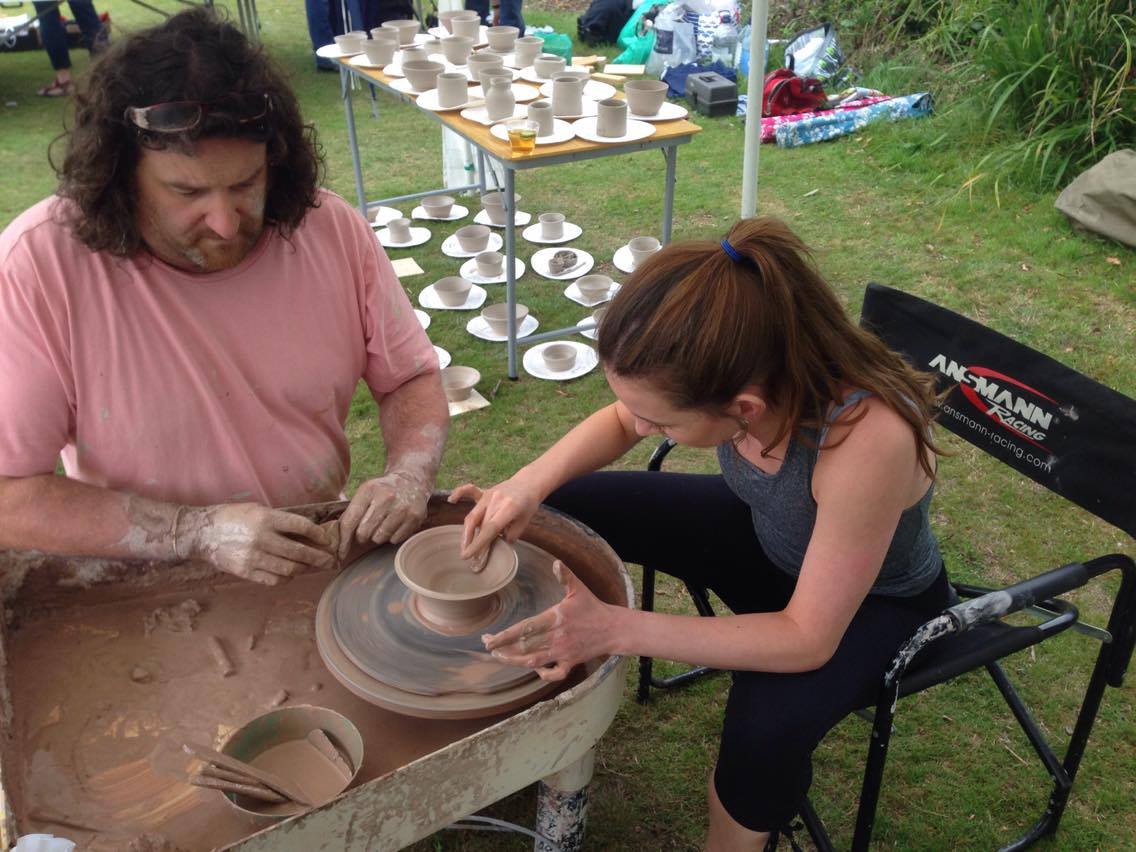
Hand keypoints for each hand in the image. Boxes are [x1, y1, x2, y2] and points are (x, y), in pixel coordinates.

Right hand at [183, 503, 336, 585]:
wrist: (202, 533)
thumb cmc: (232, 517)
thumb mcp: (257, 510)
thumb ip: (280, 521)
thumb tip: (307, 533)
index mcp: (266, 518)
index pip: (301, 526)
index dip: (318, 535)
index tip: (327, 540)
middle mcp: (261, 538)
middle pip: (299, 551)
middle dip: (318, 557)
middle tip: (330, 561)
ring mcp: (253, 557)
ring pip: (289, 568)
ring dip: (303, 568)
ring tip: (310, 567)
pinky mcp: (245, 572)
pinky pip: (273, 579)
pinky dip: (286, 578)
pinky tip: (289, 573)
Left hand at [338, 470, 429, 558]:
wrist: (412, 480)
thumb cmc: (383, 490)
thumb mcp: (365, 492)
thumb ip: (352, 512)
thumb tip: (339, 539)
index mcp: (369, 489)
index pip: (350, 520)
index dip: (343, 540)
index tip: (340, 554)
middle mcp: (386, 497)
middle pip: (364, 532)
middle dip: (363, 535)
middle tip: (368, 528)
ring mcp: (402, 507)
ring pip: (380, 538)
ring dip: (379, 535)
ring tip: (384, 523)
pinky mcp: (415, 516)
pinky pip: (395, 539)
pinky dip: (393, 536)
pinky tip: (396, 523)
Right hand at [448, 476, 542, 562]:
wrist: (528, 483)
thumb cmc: (528, 505)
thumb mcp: (524, 523)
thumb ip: (509, 535)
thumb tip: (494, 546)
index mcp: (509, 508)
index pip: (490, 528)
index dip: (478, 543)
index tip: (468, 556)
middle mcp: (496, 499)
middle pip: (480, 524)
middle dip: (472, 543)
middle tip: (469, 559)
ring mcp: (489, 494)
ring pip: (473, 515)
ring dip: (467, 533)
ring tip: (464, 548)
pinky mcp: (484, 491)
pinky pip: (469, 491)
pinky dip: (459, 494)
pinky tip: (451, 500)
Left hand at [482, 560, 614, 681]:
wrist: (612, 629)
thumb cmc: (592, 607)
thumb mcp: (579, 589)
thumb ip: (565, 576)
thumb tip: (555, 562)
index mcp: (555, 619)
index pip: (524, 629)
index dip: (504, 636)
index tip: (489, 639)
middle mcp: (557, 638)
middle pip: (524, 647)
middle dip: (503, 648)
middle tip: (488, 645)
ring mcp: (563, 652)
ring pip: (533, 662)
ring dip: (514, 661)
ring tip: (499, 656)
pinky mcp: (571, 663)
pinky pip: (554, 673)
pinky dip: (543, 673)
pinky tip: (534, 668)